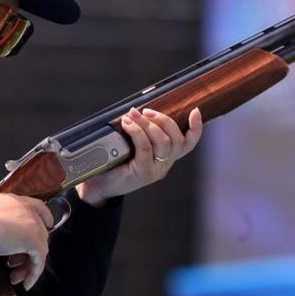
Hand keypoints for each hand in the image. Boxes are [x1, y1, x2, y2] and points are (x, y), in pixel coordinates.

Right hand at [0, 185, 53, 289]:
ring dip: (27, 265)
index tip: (44, 228)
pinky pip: (38, 261)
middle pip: (39, 233)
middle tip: (13, 263)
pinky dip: (33, 273)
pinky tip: (25, 284)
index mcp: (17, 201)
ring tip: (15, 277)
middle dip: (28, 250)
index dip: (43, 219)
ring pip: (39, 249)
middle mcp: (29, 212)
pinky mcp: (35, 242)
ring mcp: (34, 226)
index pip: (38, 208)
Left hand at [76, 107, 202, 206]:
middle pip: (176, 138)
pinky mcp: (144, 173)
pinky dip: (137, 132)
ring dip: (147, 123)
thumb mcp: (132, 145)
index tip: (195, 111)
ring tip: (132, 114)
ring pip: (162, 141)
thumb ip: (141, 132)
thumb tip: (138, 109)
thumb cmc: (113, 162)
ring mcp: (156, 170)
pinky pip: (145, 147)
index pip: (188, 144)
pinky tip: (127, 124)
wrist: (98, 186)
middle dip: (162, 119)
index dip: (196, 127)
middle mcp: (165, 165)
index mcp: (166, 157)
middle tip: (145, 111)